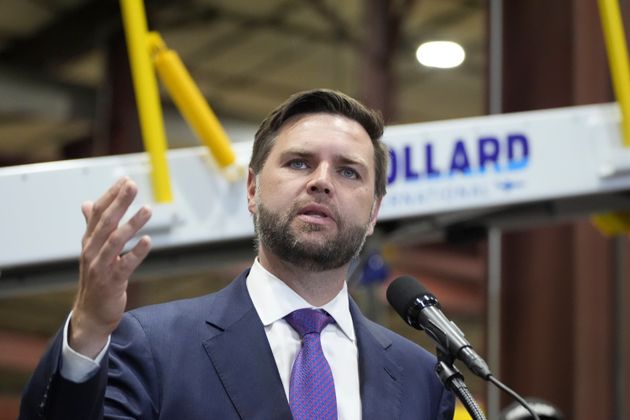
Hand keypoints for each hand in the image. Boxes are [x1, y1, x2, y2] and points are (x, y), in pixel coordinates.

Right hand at [69, 177, 151, 357]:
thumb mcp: (92, 250)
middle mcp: (92, 251)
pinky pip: (125, 264)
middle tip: (133, 185)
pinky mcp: (112, 281)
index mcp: (89, 241)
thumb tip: (87, 203)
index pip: (98, 212)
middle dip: (120, 202)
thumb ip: (92, 226)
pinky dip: (136, 252)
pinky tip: (148, 241)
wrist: (91, 313)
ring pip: (116, 240)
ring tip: (148, 209)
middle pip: (106, 221)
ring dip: (132, 224)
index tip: (125, 179)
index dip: (111, 195)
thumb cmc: (95, 279)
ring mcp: (101, 266)